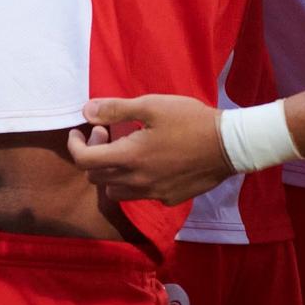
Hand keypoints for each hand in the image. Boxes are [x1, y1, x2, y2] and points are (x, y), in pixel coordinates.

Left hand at [67, 95, 230, 205]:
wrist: (229, 145)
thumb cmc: (190, 120)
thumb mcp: (152, 106)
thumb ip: (116, 110)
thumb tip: (86, 111)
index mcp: (129, 157)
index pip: (84, 160)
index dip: (75, 145)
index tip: (79, 131)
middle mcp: (137, 181)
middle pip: (96, 177)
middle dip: (94, 154)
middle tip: (107, 133)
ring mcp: (154, 193)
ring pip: (116, 191)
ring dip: (111, 173)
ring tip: (125, 151)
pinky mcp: (169, 198)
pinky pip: (141, 194)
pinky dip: (135, 181)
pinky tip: (150, 162)